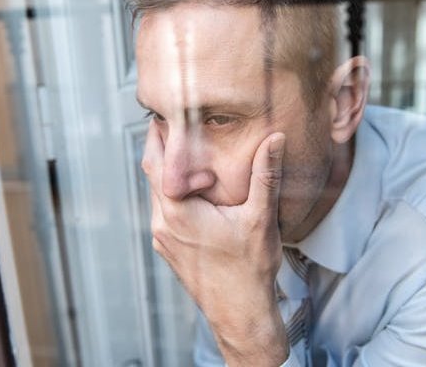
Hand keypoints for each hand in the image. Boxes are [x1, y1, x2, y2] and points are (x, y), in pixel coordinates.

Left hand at [141, 121, 288, 365]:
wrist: (240, 314)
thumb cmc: (249, 271)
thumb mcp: (260, 219)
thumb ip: (265, 175)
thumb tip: (274, 139)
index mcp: (178, 213)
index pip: (157, 162)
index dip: (159, 134)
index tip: (164, 112)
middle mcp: (163, 224)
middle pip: (151, 174)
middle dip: (160, 147)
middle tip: (170, 122)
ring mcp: (163, 238)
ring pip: (156, 193)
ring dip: (166, 171)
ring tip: (182, 150)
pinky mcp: (169, 248)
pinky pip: (162, 210)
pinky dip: (171, 192)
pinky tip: (191, 187)